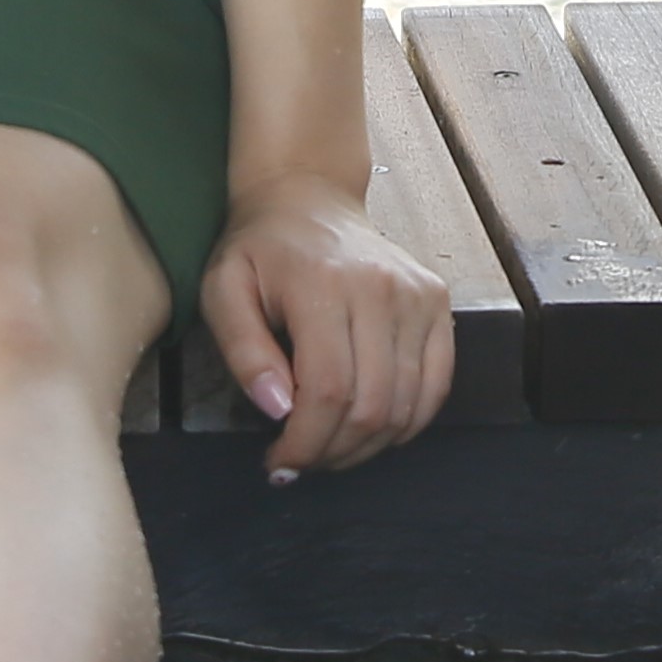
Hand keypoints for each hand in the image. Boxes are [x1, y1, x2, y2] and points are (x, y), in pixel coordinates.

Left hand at [192, 176, 451, 481]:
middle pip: (370, 405)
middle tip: (302, 462)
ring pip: (406, 405)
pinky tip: (373, 430)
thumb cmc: (260, 249)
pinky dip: (407, 422)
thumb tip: (278, 410)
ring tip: (332, 449)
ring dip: (368, 446)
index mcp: (323, 285)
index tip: (279, 463)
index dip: (304, 443)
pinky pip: (436, 385)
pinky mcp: (438, 302)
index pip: (326, 391)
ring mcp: (418, 296)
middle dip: (333, 452)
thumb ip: (244, 352)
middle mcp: (381, 289)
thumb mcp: (223, 291)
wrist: (309, 198)